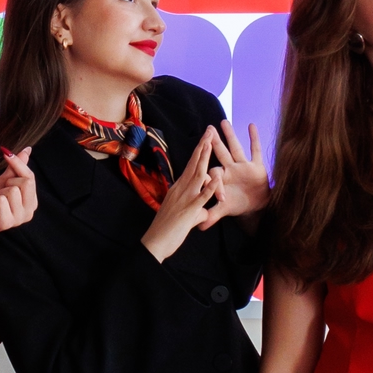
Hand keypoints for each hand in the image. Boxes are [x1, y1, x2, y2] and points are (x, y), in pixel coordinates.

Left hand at [0, 146, 37, 242]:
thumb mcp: (3, 182)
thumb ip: (16, 168)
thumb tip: (27, 150)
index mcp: (31, 202)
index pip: (31, 177)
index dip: (18, 163)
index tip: (6, 154)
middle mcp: (29, 212)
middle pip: (26, 182)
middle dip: (8, 182)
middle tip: (0, 192)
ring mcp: (19, 219)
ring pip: (12, 190)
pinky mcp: (6, 223)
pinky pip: (1, 200)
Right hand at [140, 127, 226, 262]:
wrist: (155, 243)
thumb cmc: (167, 230)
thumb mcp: (186, 217)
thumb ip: (198, 211)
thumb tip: (205, 212)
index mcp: (179, 188)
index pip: (191, 165)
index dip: (199, 151)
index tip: (206, 138)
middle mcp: (180, 189)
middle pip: (194, 163)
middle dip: (203, 146)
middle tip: (210, 130)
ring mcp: (184, 198)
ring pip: (197, 175)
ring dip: (205, 158)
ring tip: (212, 143)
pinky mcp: (188, 211)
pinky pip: (201, 197)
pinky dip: (210, 187)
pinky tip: (217, 178)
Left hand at [206, 117, 268, 218]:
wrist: (253, 204)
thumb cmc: (236, 203)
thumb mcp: (224, 209)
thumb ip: (213, 215)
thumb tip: (200, 226)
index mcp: (220, 178)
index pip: (213, 174)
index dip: (213, 180)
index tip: (212, 184)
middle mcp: (230, 168)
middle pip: (220, 153)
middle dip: (214, 142)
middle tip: (208, 129)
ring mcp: (242, 165)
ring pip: (235, 148)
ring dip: (230, 135)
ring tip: (224, 122)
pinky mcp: (256, 166)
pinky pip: (255, 151)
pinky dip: (254, 139)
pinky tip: (251, 126)